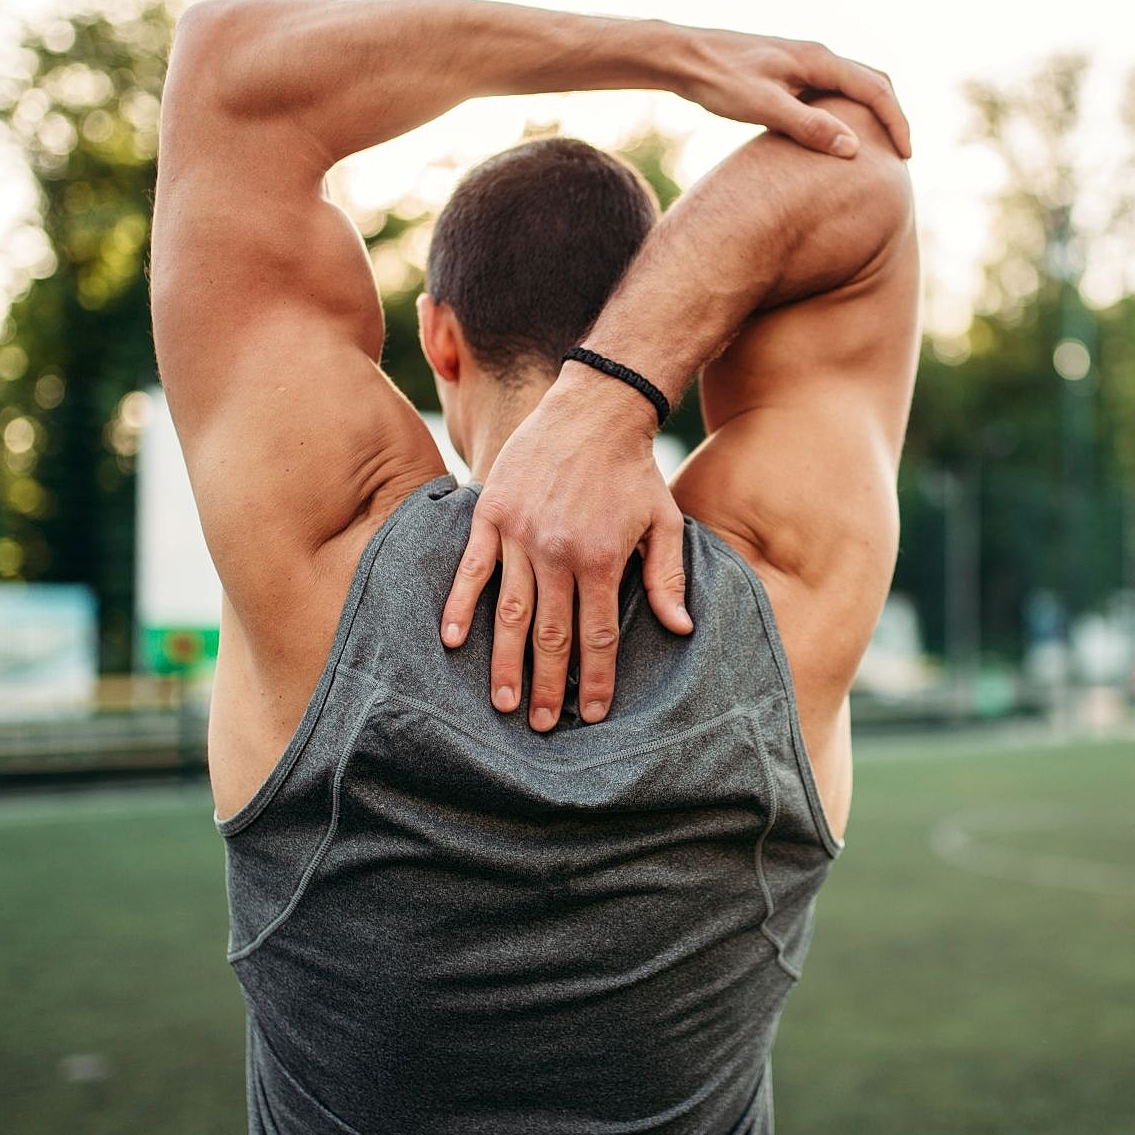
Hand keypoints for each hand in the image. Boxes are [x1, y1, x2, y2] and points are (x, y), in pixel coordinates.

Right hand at [439, 366, 691, 729]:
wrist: (595, 408)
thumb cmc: (633, 471)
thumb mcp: (665, 522)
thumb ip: (669, 578)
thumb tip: (680, 629)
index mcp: (604, 559)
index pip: (599, 634)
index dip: (597, 678)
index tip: (593, 713)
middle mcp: (559, 552)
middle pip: (553, 635)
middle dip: (549, 686)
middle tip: (543, 726)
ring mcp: (520, 533)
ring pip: (512, 612)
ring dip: (507, 662)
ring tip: (504, 704)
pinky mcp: (491, 514)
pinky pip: (472, 568)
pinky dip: (461, 605)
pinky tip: (454, 641)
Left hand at [666, 25, 911, 160]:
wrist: (683, 57)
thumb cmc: (719, 80)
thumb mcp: (764, 107)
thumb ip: (808, 126)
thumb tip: (854, 148)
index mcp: (818, 60)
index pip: (875, 89)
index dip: (896, 123)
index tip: (907, 156)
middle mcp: (816, 57)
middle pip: (872, 83)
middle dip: (892, 117)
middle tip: (901, 153)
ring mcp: (802, 64)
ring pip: (851, 87)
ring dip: (870, 115)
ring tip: (877, 150)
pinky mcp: (787, 75)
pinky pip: (830, 93)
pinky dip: (846, 114)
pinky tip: (835, 140)